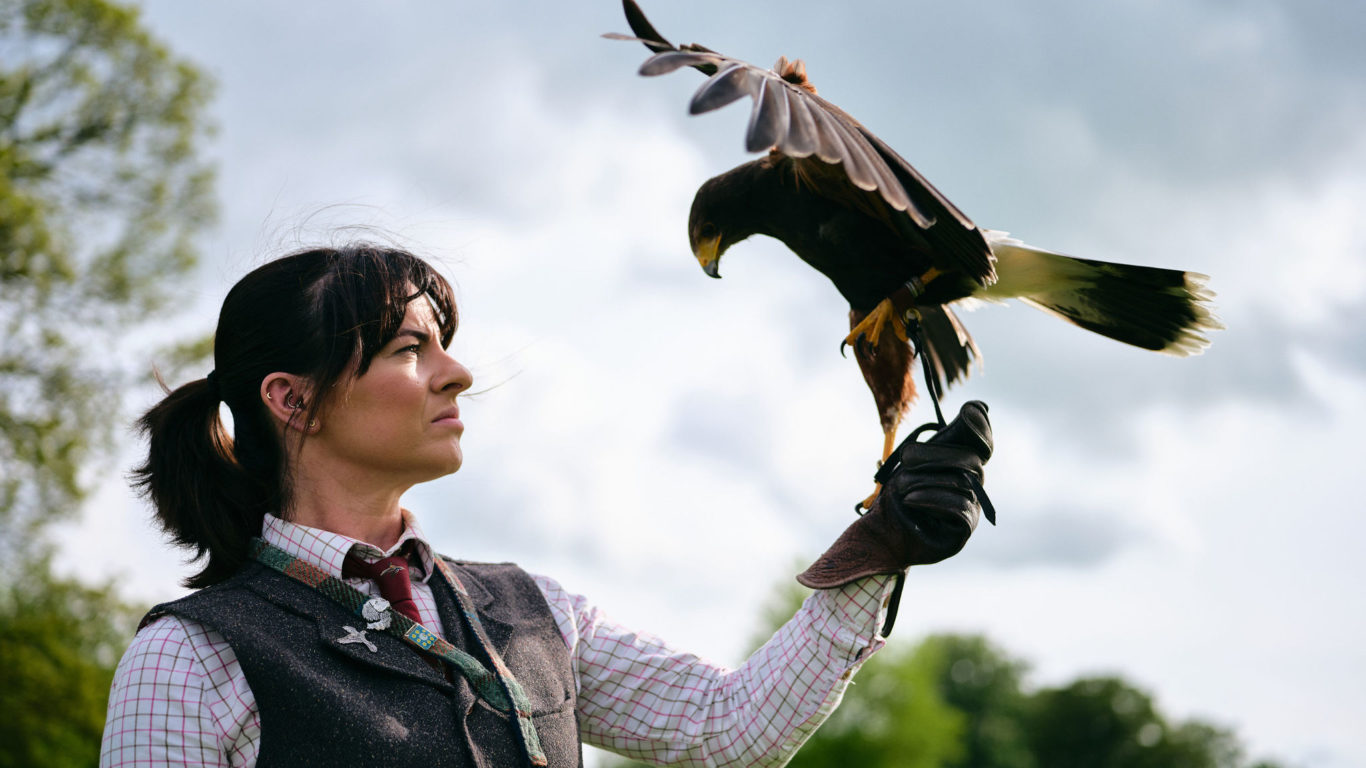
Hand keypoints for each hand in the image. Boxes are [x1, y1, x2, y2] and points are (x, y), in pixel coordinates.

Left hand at [797, 401, 993, 589]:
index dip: (980, 427)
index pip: (982, 441)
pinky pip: (959, 505)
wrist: (883, 531)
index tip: (969, 411)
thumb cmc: (899, 493)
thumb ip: (943, 438)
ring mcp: (973, 505)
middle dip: (935, 456)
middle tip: (906, 459)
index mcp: (961, 462)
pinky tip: (911, 500)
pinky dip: (931, 499)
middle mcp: (973, 483)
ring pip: (961, 482)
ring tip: (901, 488)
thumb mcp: (916, 460)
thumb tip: (979, 407)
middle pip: (970, 459)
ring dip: (925, 481)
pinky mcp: (966, 527)